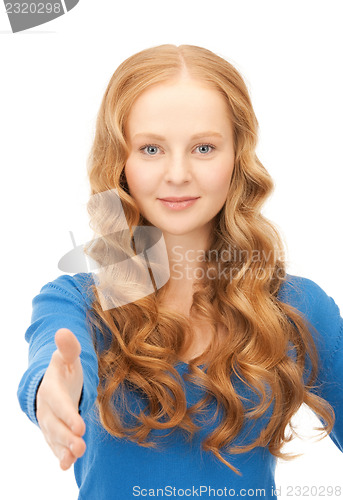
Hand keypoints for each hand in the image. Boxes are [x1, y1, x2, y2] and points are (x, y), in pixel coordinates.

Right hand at [36, 328, 85, 469]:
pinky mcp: (54, 434)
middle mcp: (47, 409)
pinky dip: (61, 456)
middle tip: (81, 446)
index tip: (80, 425)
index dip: (68, 414)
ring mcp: (49, 423)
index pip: (59, 403)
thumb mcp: (68, 357)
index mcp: (52, 389)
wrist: (54, 384)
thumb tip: (63, 331)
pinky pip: (55, 447)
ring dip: (65, 449)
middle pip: (56, 426)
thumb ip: (68, 347)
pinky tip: (67, 465)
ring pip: (55, 439)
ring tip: (76, 457)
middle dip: (67, 437)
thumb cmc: (65, 370)